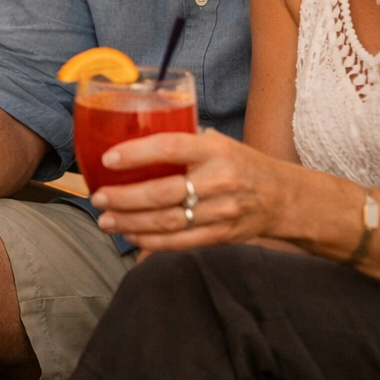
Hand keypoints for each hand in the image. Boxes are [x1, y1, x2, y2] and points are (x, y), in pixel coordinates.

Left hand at [88, 130, 286, 250]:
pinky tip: (131, 236)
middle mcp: (218, 180)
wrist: (282, 197)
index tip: (108, 159)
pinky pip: (179, 242)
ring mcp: (220, 211)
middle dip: (123, 198)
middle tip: (97, 198)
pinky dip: (150, 242)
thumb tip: (134, 137)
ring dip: (130, 223)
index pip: (170, 148)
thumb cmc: (240, 163)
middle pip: (162, 193)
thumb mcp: (217, 142)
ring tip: (105, 220)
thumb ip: (182, 141)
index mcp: (214, 150)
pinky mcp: (220, 235)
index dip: (137, 154)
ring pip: (167, 222)